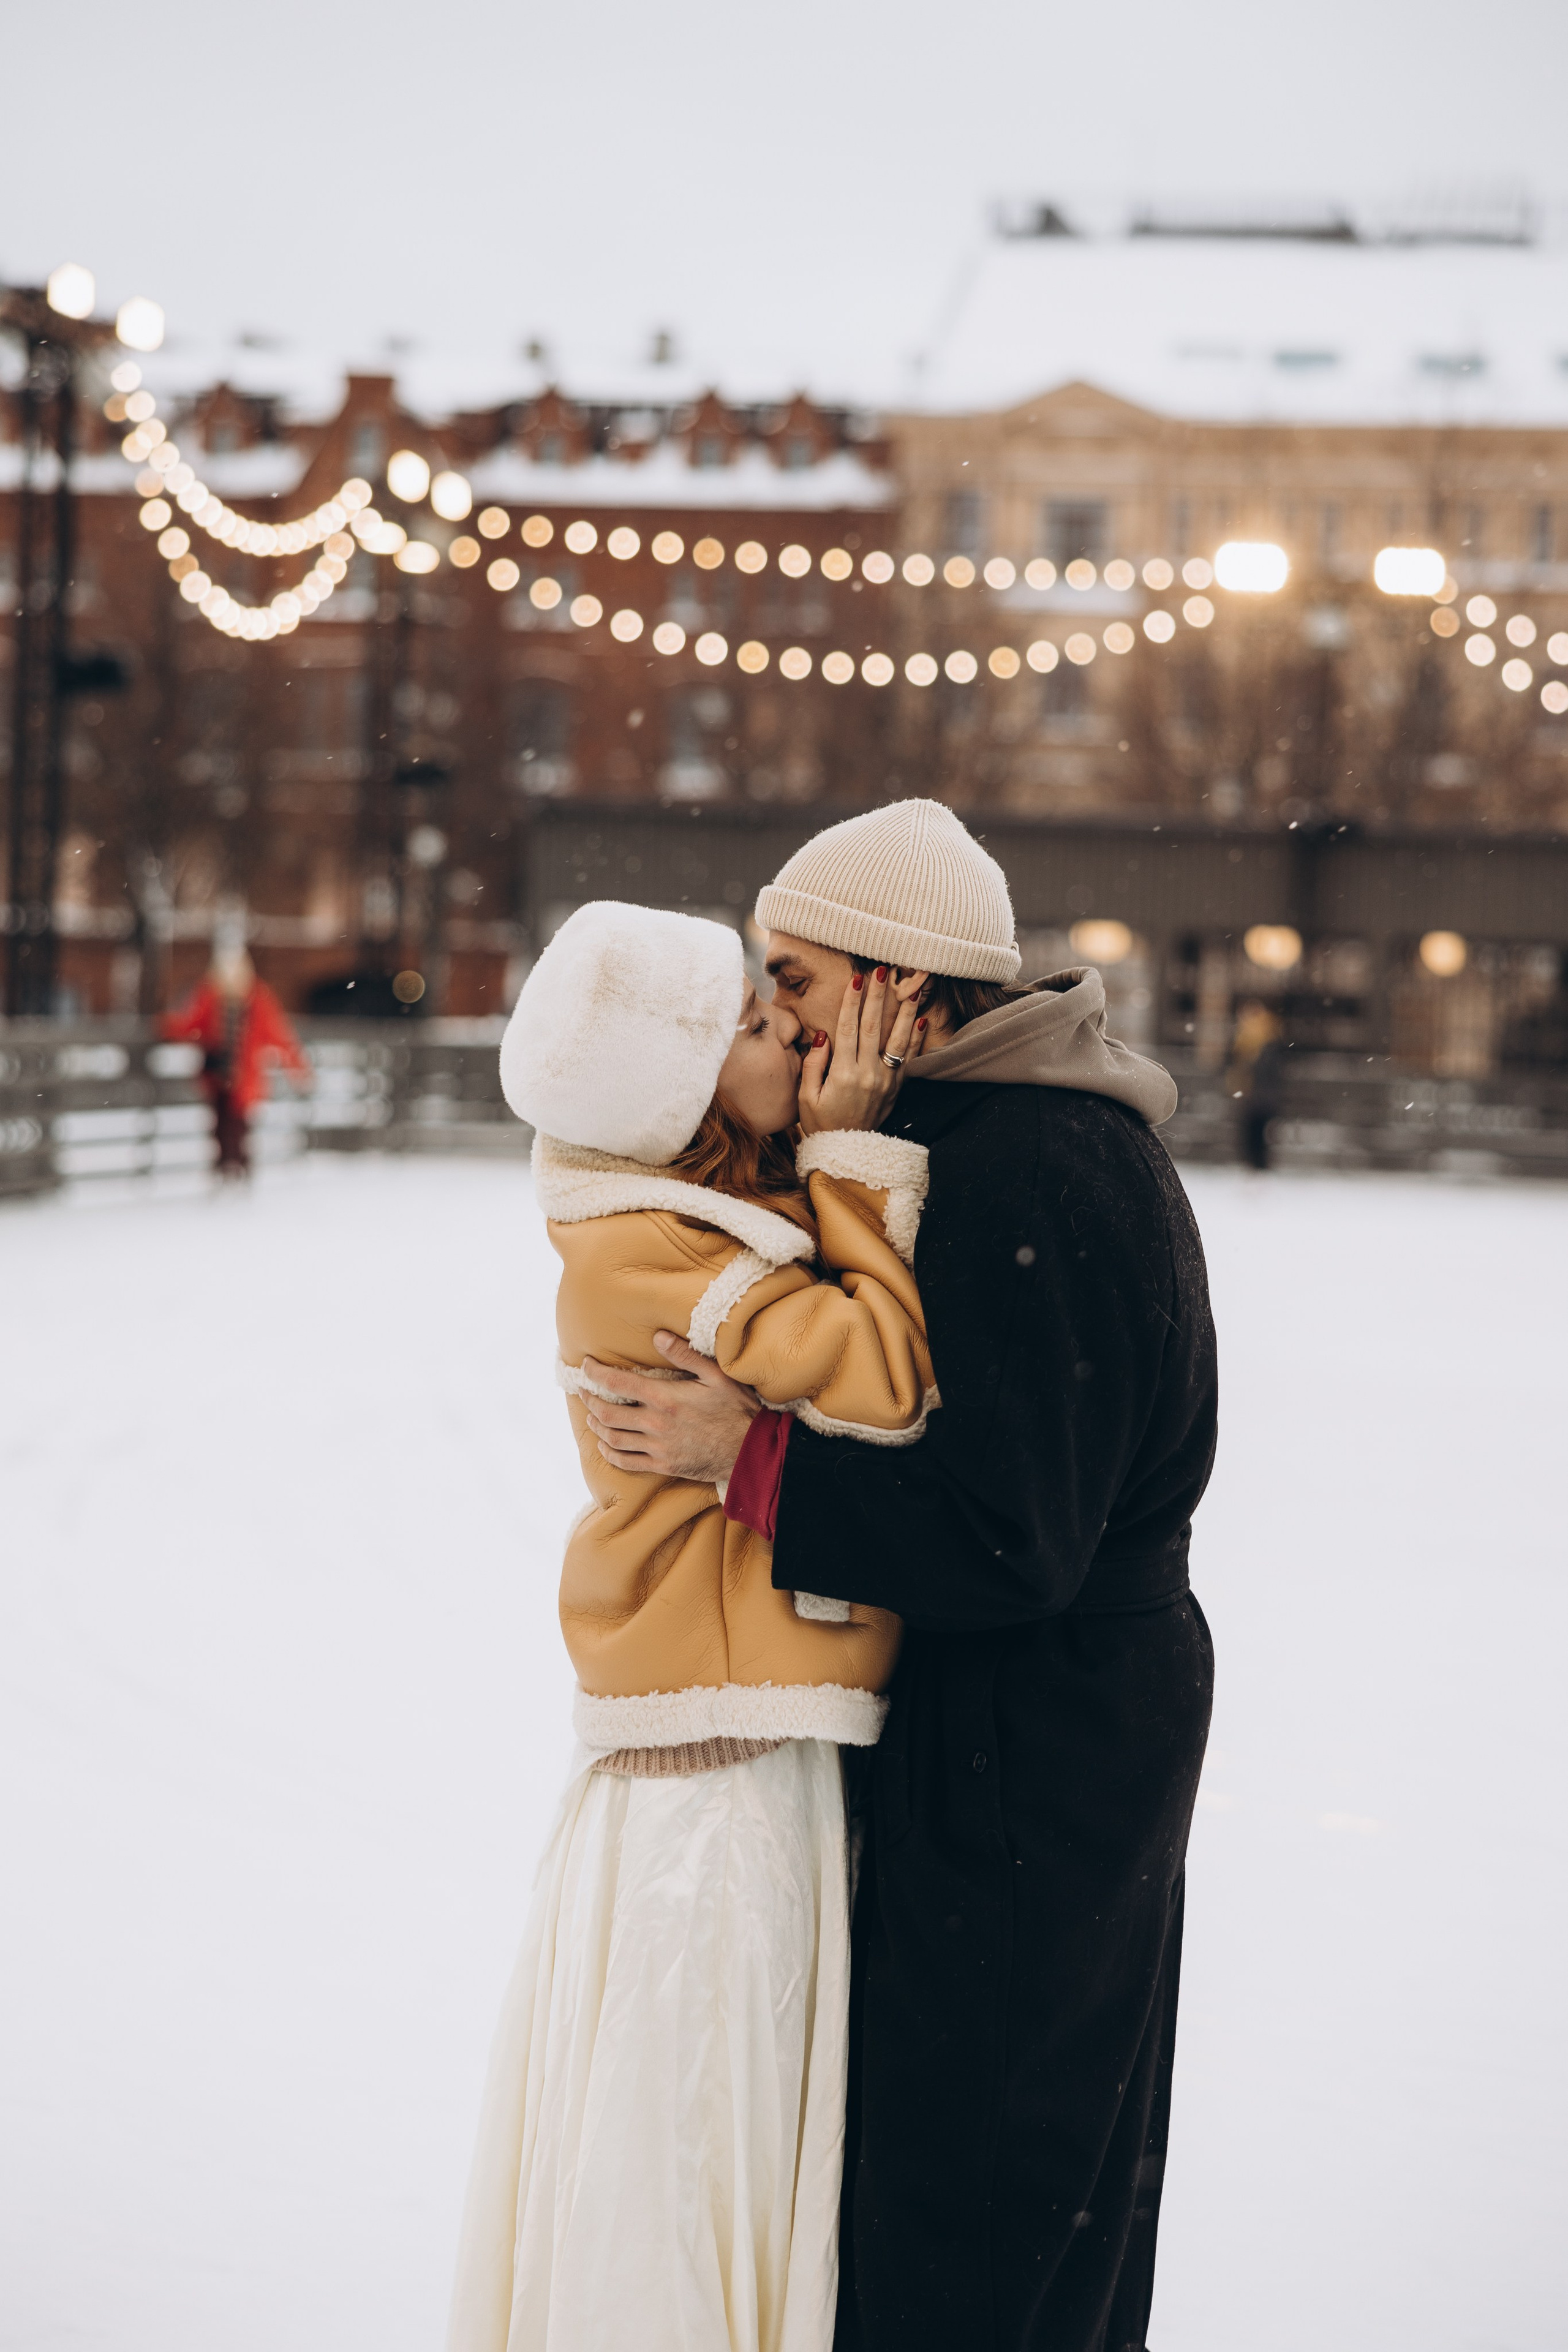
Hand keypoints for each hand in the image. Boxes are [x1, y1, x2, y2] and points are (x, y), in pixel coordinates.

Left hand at [581, 1332, 759, 1482]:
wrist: (750, 1452)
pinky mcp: (663, 1465)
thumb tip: (658, 1336)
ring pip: (613, 1438)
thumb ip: (686, 1355)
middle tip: (583, 1390)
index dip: (596, 1373)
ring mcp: (658, 1448)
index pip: (618, 1383)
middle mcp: (656, 1424)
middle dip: (590, 1400)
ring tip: (590, 1416)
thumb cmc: (737, 1410)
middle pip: (608, 1413)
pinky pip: (627, 1462)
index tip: (586, 1366)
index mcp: (666, 1398)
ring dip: (596, 1425)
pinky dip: (610, 1453)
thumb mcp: (717, 1376)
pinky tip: (605, 1445)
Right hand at [797, 967, 928, 1134]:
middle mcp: (867, 1074)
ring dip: (903, 1010)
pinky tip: (921, 1017)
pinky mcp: (896, 1087)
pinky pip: (908, 1058)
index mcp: (842, 1074)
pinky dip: (915, 1037)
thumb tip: (823, 1035)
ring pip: (896, 1038)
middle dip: (877, 996)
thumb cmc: (821, 1124)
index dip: (852, 1002)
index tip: (856, 979)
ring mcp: (885, 1081)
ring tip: (911, 987)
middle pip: (873, 1026)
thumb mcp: (806, 1098)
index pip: (848, 1029)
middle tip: (882, 970)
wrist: (846, 1154)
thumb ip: (813, 1065)